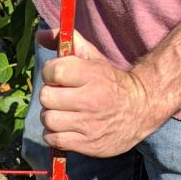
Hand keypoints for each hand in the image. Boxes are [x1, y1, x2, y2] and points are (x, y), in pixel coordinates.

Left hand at [38, 28, 160, 156]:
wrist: (140, 110)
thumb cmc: (110, 82)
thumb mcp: (93, 58)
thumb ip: (68, 42)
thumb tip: (40, 35)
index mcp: (92, 74)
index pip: (54, 71)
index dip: (49, 73)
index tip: (57, 77)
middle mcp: (90, 100)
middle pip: (47, 97)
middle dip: (49, 96)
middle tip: (59, 97)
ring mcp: (89, 124)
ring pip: (49, 120)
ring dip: (50, 117)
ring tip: (61, 114)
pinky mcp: (88, 144)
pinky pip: (55, 140)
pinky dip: (53, 135)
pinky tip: (63, 128)